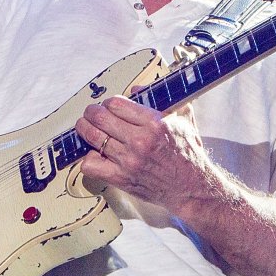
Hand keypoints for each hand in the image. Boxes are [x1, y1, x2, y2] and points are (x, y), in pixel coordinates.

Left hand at [74, 95, 209, 213]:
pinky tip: (96, 153)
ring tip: (86, 128)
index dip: (108, 102)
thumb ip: (162, 98)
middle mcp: (140, 141)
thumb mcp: (183, 118)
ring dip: (85, 130)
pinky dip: (88, 157)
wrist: (191, 187)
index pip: (116, 104)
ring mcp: (129, 161)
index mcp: (154, 123)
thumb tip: (136, 89)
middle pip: (99, 118)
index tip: (108, 105)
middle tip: (91, 113)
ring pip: (93, 138)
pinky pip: (91, 165)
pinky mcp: (122, 179)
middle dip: (91, 112)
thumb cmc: (187, 153)